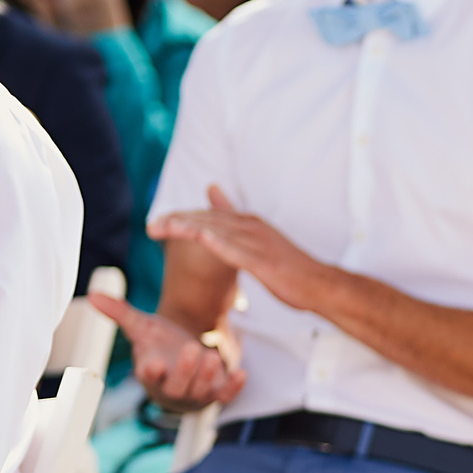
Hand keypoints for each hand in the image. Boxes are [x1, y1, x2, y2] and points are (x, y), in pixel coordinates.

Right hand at [89, 290, 244, 412]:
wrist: (185, 356)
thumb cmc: (160, 345)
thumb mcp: (143, 327)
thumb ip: (121, 314)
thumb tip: (92, 296)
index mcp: (151, 373)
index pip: (148, 376)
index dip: (150, 371)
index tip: (152, 363)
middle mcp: (172, 388)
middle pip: (177, 387)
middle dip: (185, 370)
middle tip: (191, 348)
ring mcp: (196, 394)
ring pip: (201, 391)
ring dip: (207, 376)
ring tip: (213, 355)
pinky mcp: (217, 394)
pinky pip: (226, 396)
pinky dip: (234, 387)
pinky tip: (242, 373)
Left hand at [149, 185, 332, 311]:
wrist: (321, 285)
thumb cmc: (290, 267)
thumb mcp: (256, 237)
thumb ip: (232, 216)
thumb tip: (211, 188)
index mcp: (248, 222)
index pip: (208, 216)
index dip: (181, 218)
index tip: (158, 225)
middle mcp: (251, 227)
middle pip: (208, 220)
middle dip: (177, 222)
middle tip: (151, 228)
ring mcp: (259, 243)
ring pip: (218, 232)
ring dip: (189, 229)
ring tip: (164, 229)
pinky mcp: (265, 261)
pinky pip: (238, 251)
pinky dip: (220, 244)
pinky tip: (202, 240)